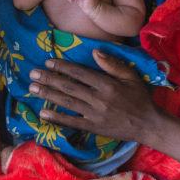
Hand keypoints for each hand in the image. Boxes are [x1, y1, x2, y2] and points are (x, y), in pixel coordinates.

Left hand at [28, 52, 162, 143]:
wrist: (147, 124)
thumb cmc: (139, 98)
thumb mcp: (131, 76)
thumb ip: (113, 64)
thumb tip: (95, 51)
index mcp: (107, 84)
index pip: (80, 73)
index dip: (62, 67)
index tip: (48, 62)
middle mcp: (98, 99)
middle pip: (69, 87)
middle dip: (49, 79)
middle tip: (32, 73)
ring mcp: (94, 114)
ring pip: (67, 102)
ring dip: (48, 95)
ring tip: (32, 88)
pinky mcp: (93, 128)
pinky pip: (72, 122)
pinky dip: (57, 118)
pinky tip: (43, 113)